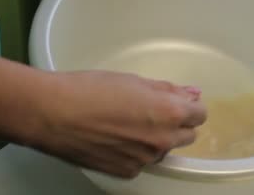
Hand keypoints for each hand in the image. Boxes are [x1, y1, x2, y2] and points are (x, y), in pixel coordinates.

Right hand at [32, 71, 205, 177]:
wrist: (53, 114)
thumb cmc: (91, 89)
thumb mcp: (135, 81)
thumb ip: (168, 90)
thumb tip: (192, 93)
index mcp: (169, 113)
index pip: (200, 114)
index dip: (190, 106)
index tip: (178, 102)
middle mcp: (162, 140)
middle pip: (188, 135)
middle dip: (177, 123)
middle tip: (152, 111)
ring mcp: (145, 160)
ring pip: (165, 149)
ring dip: (157, 138)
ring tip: (129, 124)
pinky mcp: (126, 172)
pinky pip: (143, 162)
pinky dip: (137, 152)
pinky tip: (117, 139)